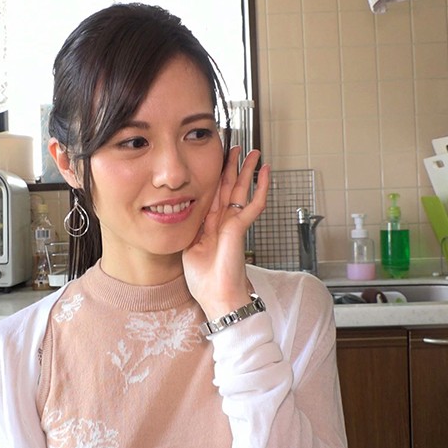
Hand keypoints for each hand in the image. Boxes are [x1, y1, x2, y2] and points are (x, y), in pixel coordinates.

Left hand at [182, 146, 269, 319]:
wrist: (219, 298)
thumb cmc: (205, 283)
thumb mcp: (189, 250)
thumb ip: (191, 230)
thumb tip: (182, 214)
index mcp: (209, 226)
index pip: (212, 195)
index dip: (215, 178)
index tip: (217, 162)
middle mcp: (223, 222)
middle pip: (229, 188)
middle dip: (233, 168)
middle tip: (238, 149)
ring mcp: (233, 224)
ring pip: (243, 190)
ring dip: (248, 171)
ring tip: (254, 153)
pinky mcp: (240, 227)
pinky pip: (254, 203)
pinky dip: (261, 187)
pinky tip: (265, 172)